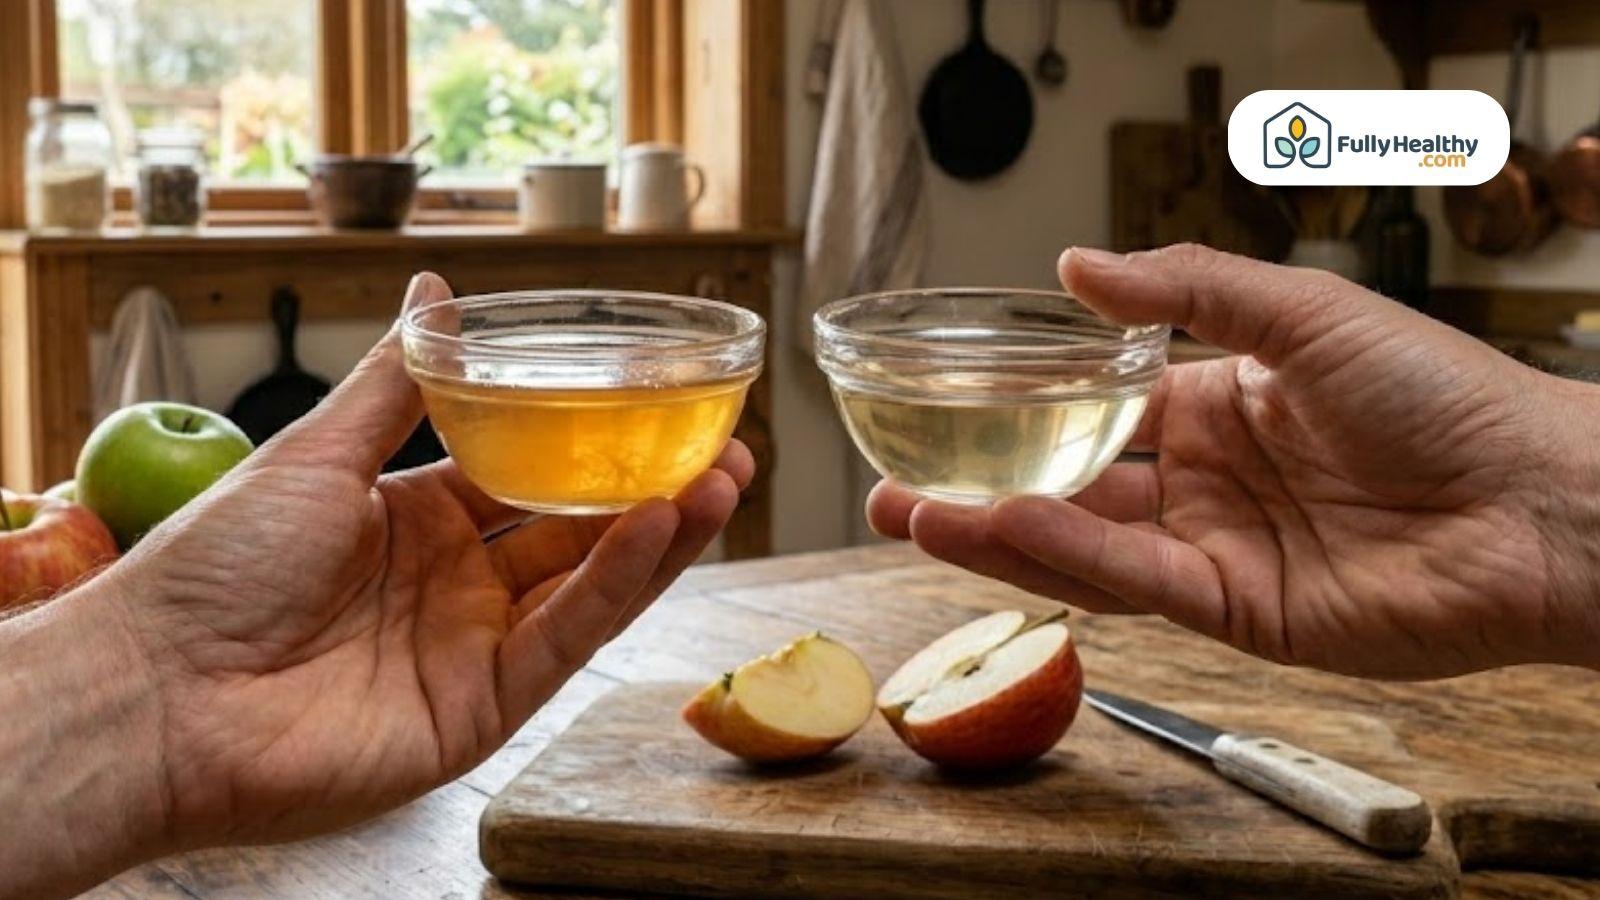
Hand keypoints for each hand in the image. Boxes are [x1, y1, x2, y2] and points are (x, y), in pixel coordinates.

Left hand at [0, 273, 751, 896]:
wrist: (158, 690)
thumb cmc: (213, 567)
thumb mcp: (320, 452)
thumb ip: (397, 379)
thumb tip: (438, 286)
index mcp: (418, 523)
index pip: (532, 479)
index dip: (598, 448)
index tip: (662, 411)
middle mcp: (455, 587)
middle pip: (579, 534)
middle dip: (656, 492)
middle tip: (727, 447)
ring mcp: (472, 649)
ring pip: (590, 586)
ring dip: (660, 535)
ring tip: (724, 478)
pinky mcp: (480, 709)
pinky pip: (562, 639)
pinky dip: (614, 585)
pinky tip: (656, 527)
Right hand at [868, 244, 1599, 678]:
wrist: (1538, 501)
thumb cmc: (1446, 397)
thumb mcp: (1301, 312)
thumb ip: (1184, 291)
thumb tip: (1074, 267)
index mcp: (1221, 405)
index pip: (1096, 407)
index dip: (1020, 410)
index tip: (946, 403)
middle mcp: (1208, 482)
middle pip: (1071, 486)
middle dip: (979, 488)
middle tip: (891, 483)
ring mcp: (1218, 551)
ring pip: (1085, 542)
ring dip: (995, 529)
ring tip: (907, 511)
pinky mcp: (1239, 613)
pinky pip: (1137, 581)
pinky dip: (1067, 556)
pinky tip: (999, 527)